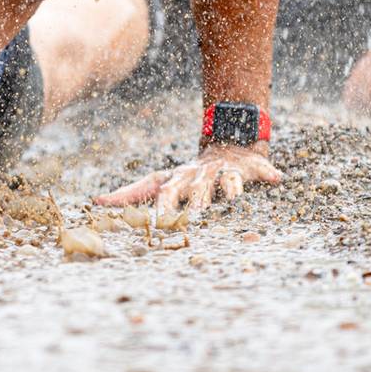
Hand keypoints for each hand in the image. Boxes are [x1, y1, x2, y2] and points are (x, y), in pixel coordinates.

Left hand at [94, 143, 281, 211]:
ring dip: (229, 187)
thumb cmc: (186, 177)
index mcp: (178, 180)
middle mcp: (200, 175)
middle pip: (195, 188)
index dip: (160, 207)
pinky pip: (260, 169)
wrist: (223, 147)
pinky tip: (276, 179)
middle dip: (195, 199)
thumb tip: (94, 201)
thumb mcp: (157, 182)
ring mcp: (224, 170)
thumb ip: (128, 194)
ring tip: (234, 195)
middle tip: (194, 215)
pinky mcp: (249, 167)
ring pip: (227, 179)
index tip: (155, 224)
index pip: (163, 192)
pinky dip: (268, 173)